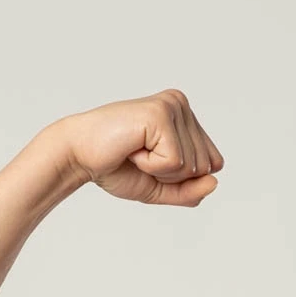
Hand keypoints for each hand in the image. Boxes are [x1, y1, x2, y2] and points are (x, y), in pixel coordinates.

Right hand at [58, 88, 224, 206]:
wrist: (80, 156)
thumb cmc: (117, 168)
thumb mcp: (162, 188)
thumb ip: (190, 191)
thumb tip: (215, 182)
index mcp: (185, 117)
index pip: (212, 163)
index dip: (182, 178)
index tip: (152, 161)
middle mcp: (181, 105)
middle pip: (204, 166)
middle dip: (171, 176)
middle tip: (140, 157)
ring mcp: (172, 106)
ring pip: (192, 165)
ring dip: (160, 171)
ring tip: (136, 152)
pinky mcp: (161, 114)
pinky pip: (175, 162)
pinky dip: (152, 166)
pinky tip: (133, 149)